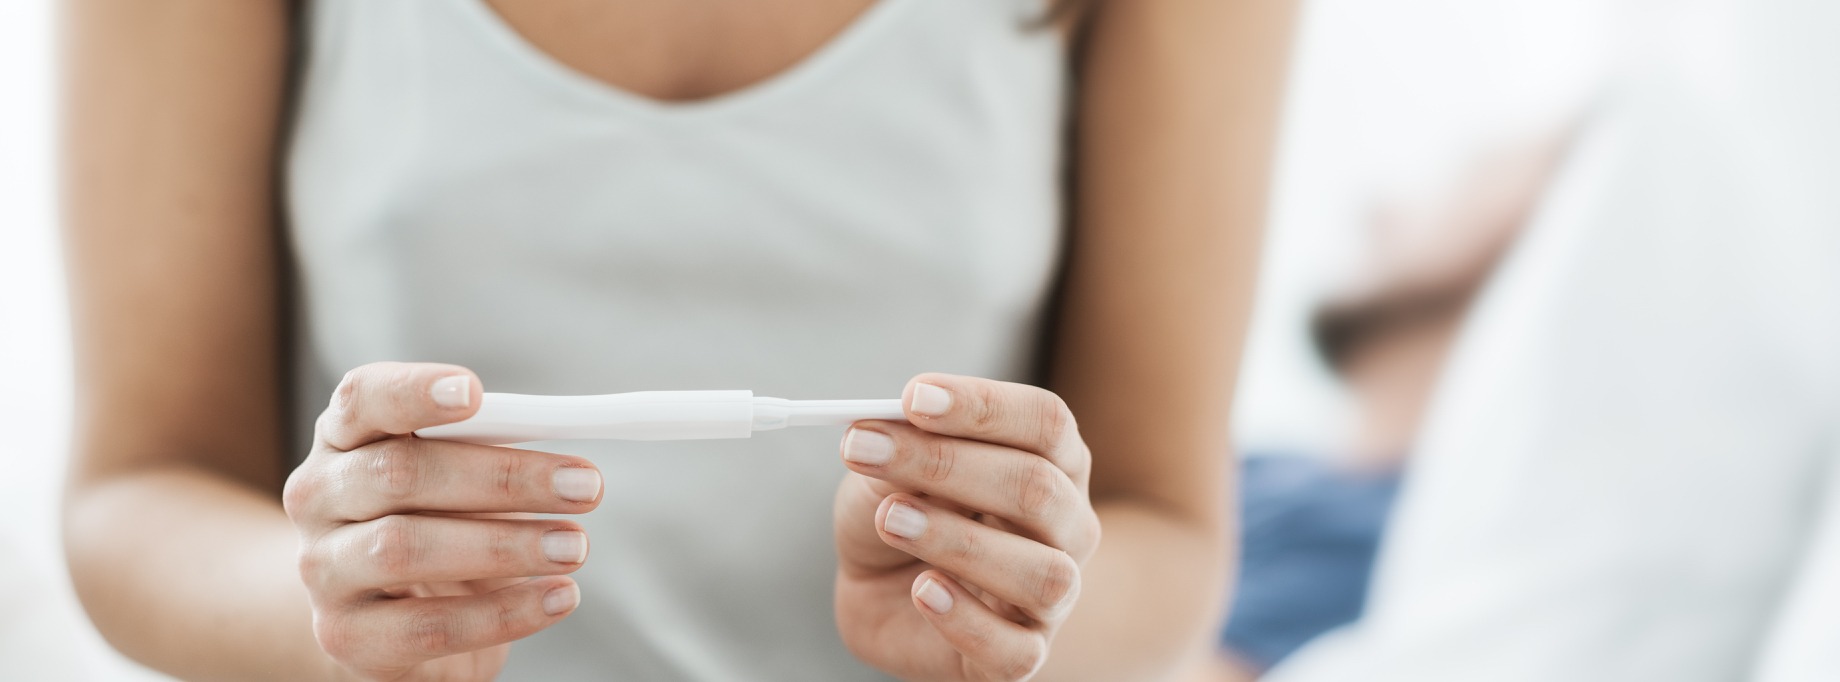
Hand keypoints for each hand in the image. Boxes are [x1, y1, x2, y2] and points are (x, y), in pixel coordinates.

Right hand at [283, 362, 603, 680]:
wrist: (382, 619)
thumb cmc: (435, 526)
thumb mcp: (456, 480)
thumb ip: (493, 453)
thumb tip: (570, 464)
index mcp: (345, 438)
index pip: (362, 398)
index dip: (413, 391)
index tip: (475, 392)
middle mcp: (319, 496)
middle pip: (400, 473)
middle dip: (503, 478)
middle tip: (585, 486)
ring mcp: (323, 568)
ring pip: (405, 548)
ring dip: (506, 545)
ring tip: (575, 546)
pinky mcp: (345, 636)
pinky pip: (428, 626)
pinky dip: (503, 613)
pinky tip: (558, 597)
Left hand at [834, 374, 1101, 680]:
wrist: (884, 598)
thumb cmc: (902, 515)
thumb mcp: (886, 472)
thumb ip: (896, 449)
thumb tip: (886, 429)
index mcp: (1051, 462)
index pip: (1044, 422)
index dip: (982, 405)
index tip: (913, 397)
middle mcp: (1067, 526)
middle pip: (1037, 488)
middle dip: (946, 464)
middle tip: (865, 450)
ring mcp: (1054, 597)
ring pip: (1041, 573)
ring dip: (957, 540)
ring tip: (889, 519)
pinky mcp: (1023, 656)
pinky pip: (1018, 651)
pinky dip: (966, 620)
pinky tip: (923, 591)